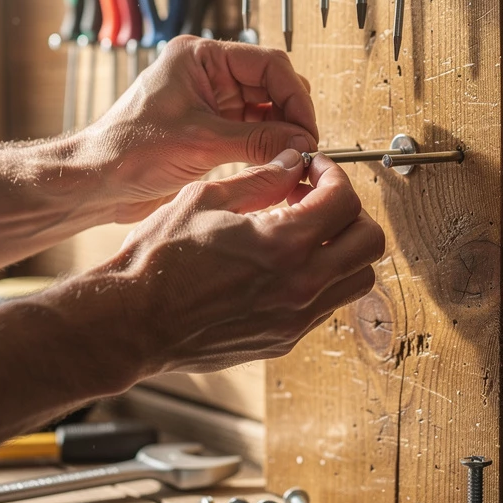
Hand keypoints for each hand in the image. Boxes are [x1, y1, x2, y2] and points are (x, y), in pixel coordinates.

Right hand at [70, 151, 384, 383]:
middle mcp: (300, 285)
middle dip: (351, 211)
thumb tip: (292, 162)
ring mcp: (296, 319)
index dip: (334, 175)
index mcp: (283, 244)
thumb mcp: (205, 200)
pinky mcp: (284, 340)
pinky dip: (322, 278)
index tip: (315, 170)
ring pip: (358, 279)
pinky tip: (286, 264)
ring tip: (307, 233)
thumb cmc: (158, 261)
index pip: (345, 200)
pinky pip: (328, 305)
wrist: (132, 322)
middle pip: (369, 242)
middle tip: (318, 199)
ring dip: (343, 248)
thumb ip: (259, 179)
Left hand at [76, 37, 318, 221]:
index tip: (308, 129)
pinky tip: (276, 164)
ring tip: (294, 158)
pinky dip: (267, 147)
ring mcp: (209, 102)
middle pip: (270, 85)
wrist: (96, 183)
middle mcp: (207, 74)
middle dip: (291, 114)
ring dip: (281, 132)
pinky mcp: (209, 129)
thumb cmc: (129, 150)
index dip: (294, 96)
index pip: (267, 64)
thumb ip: (258, 140)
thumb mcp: (202, 143)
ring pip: (264, 110)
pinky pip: (251, 131)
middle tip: (305, 147)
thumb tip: (302, 143)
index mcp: (200, 58)